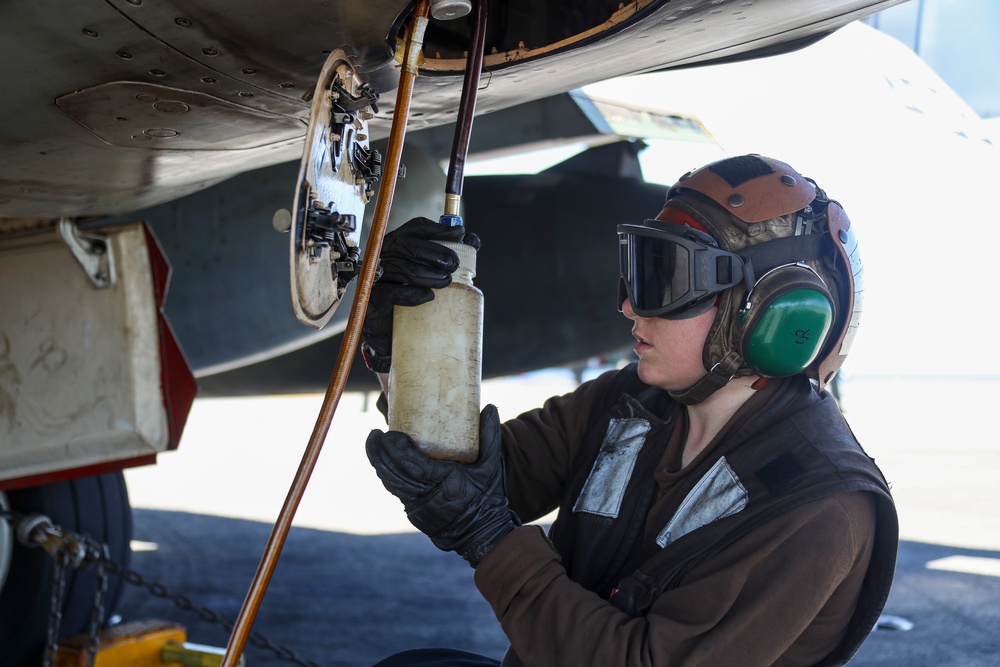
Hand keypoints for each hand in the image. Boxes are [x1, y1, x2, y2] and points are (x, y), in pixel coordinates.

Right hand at [361, 217, 477, 372]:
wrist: (393, 331)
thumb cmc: (412, 297)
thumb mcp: (431, 274)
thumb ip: (448, 256)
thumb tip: (472, 241)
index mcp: (399, 245)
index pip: (416, 228)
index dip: (438, 228)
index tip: (460, 234)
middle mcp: (384, 256)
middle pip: (405, 244)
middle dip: (433, 252)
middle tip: (454, 264)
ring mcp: (376, 277)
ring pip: (400, 267)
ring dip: (427, 273)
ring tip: (446, 281)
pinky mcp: (373, 298)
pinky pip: (390, 292)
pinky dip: (411, 293)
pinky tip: (428, 296)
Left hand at [365, 405, 518, 566]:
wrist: (481, 534)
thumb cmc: (488, 497)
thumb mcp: (492, 466)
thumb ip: (491, 436)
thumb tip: (490, 407)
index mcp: (446, 482)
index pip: (413, 465)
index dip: (397, 450)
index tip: (390, 433)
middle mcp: (428, 496)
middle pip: (394, 473)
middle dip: (380, 453)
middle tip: (375, 433)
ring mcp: (418, 506)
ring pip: (391, 483)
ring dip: (379, 463)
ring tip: (373, 443)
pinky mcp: (413, 512)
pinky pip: (395, 491)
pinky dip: (387, 475)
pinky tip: (382, 462)